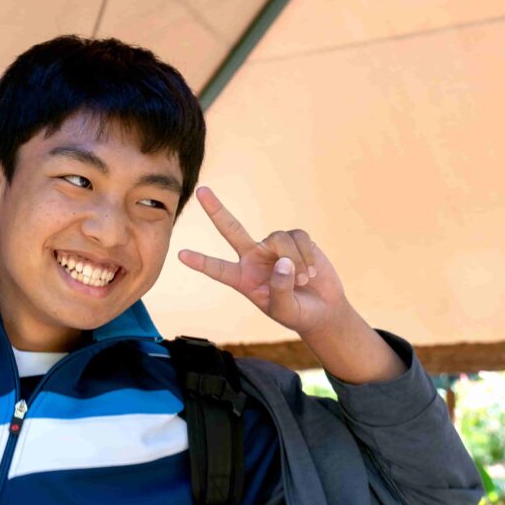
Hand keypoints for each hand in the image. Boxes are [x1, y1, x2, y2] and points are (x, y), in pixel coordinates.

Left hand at [177, 187, 346, 337]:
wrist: (323, 310)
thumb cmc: (297, 313)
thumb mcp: (285, 311)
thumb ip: (280, 290)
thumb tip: (283, 262)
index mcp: (242, 278)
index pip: (218, 269)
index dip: (201, 262)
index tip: (181, 255)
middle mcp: (253, 257)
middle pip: (231, 229)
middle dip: (216, 210)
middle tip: (201, 191)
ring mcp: (273, 247)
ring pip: (278, 239)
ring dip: (295, 261)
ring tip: (304, 280)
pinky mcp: (295, 240)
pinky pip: (298, 237)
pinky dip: (307, 255)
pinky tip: (312, 270)